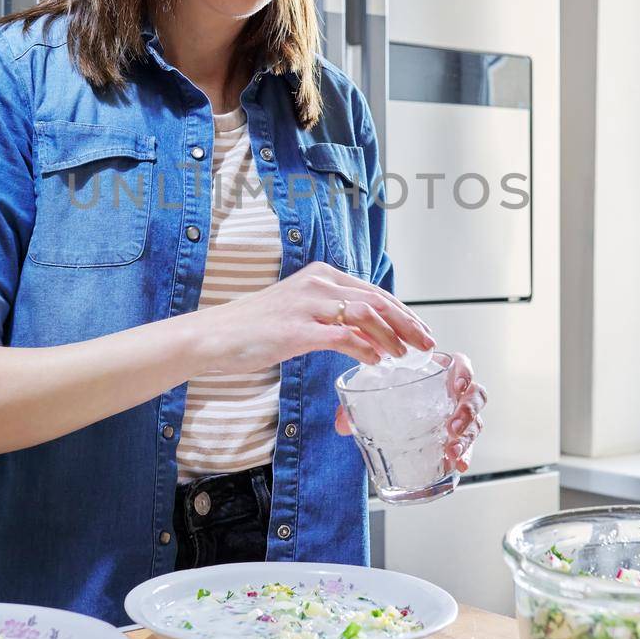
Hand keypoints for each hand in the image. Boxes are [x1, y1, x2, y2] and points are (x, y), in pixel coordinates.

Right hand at [201, 260, 433, 375]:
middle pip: (377, 300)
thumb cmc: (254, 328)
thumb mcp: (300, 313)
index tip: (421, 330)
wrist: (213, 336)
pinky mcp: (296, 329)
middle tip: (426, 344)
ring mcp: (307, 305)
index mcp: (321, 276)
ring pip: (365, 314)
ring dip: (391, 336)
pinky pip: (342, 337)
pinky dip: (365, 349)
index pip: (374, 291)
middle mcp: (318, 283)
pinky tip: (376, 362)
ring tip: (405, 355)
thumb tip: (368, 336)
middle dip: (407, 323)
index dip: (403, 311)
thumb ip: (332, 318)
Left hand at [334, 351, 486, 474]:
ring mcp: (458, 416)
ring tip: (451, 450)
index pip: (461, 364)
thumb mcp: (373, 395)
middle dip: (467, 411)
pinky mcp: (457, 438)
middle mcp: (453, 393)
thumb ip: (356, 406)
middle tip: (452, 426)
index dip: (464, 372)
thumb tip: (340, 424)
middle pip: (475, 394)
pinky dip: (465, 455)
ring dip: (466, 436)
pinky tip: (457, 465)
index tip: (456, 385)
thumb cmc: (389, 396)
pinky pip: (469, 445)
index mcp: (436, 374)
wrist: (391, 417)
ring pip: (475, 421)